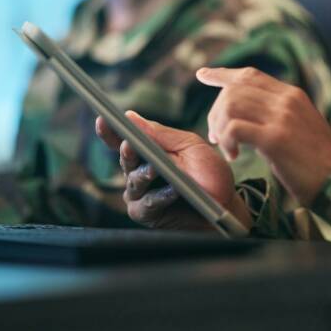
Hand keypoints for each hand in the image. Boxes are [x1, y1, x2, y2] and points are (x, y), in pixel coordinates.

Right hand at [95, 112, 251, 230]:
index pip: (123, 140)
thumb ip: (161, 134)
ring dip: (144, 175)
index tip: (102, 119)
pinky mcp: (148, 215)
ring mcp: (142, 195)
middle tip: (130, 144)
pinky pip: (147, 205)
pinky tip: (172, 191)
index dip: (110, 131)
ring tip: (155, 169)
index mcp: (148, 152)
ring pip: (133, 182)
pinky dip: (159, 197)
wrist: (227, 205)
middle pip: (126, 159)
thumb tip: (129, 116)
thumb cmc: (208, 173)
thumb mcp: (190, 147)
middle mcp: (140, 173)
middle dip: (127, 152)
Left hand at [198, 66, 330, 204]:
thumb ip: (278, 115)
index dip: (223, 74)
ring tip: (225, 147)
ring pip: (231, 104)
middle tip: (216, 135)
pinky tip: (233, 156)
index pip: (250, 75)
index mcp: (293, 95)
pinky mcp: (276, 138)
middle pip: (234, 89)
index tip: (203, 74)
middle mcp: (287, 100)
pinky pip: (235, 128)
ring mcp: (282, 117)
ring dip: (219, 126)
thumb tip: (247, 115)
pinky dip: (227, 141)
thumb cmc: (318, 164)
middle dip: (216, 111)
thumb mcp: (300, 128)